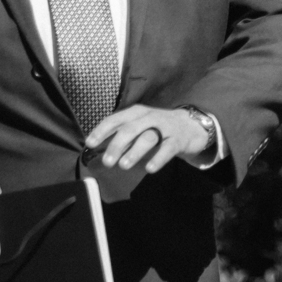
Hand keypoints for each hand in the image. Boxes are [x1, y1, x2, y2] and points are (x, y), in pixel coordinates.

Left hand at [85, 105, 213, 174]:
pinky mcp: (178, 139)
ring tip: (124, 165)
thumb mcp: (139, 127)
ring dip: (134, 151)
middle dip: (116, 145)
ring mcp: (165, 127)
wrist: (192, 125)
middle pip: (130, 129)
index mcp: (137, 113)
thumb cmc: (158, 128)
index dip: (102, 130)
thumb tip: (97, 151)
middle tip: (107, 162)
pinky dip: (158, 158)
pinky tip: (150, 168)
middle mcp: (150, 117)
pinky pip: (168, 148)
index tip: (90, 143)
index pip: (116, 119)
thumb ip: (121, 136)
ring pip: (148, 138)